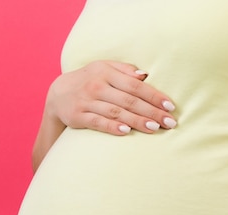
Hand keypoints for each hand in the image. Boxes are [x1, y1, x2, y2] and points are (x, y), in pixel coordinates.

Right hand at [46, 60, 176, 134]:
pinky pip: (98, 122)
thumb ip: (124, 70)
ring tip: (154, 128)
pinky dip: (112, 127)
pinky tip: (127, 132)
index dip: (154, 96)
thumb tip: (145, 75)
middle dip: (151, 112)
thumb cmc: (89, 80)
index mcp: (106, 72)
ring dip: (137, 121)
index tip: (170, 106)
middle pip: (129, 100)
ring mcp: (87, 101)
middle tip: (169, 122)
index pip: (135, 85)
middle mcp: (97, 85)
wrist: (57, 94)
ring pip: (116, 112)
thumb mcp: (103, 69)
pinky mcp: (78, 116)